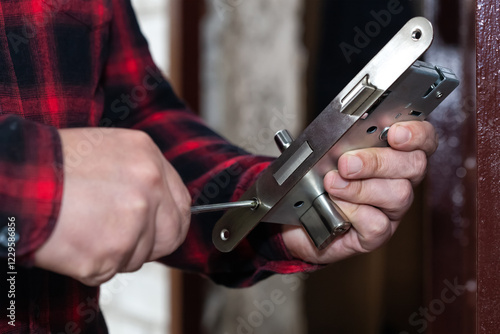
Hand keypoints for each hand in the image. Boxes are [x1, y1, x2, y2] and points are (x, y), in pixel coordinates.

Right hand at [34, 128, 190, 285]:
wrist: (16, 182)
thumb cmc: (52, 166)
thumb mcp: (107, 150)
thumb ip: (140, 176)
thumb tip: (159, 206)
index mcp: (148, 157)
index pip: (182, 205)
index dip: (170, 223)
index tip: (159, 231)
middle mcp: (149, 187)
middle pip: (171, 235)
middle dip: (151, 245)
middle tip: (123, 241)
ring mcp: (132, 221)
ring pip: (138, 256)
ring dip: (114, 253)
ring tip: (83, 230)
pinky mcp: (109, 252)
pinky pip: (109, 271)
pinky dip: (90, 265)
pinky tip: (72, 242)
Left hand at [282, 121, 436, 263]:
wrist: (293, 220)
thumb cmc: (312, 183)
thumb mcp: (324, 155)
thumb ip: (341, 143)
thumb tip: (344, 133)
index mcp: (393, 155)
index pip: (423, 139)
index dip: (417, 134)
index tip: (396, 133)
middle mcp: (398, 182)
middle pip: (414, 165)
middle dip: (378, 161)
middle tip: (346, 164)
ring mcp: (391, 211)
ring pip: (398, 195)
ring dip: (360, 188)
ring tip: (332, 185)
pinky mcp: (377, 236)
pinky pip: (378, 224)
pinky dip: (353, 213)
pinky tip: (334, 208)